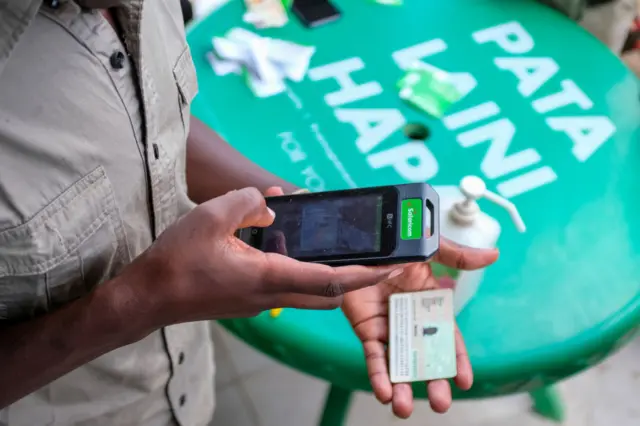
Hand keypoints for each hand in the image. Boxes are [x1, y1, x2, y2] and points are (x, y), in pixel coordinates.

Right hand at [127, 187, 399, 326]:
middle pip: (328, 293)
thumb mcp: (211, 216)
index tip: (391, 266)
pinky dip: (297, 266)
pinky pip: (285, 284)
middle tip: (375, 259)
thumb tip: (271, 206)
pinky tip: (283, 240)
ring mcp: (260, 301)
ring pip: (307, 290)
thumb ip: (248, 203)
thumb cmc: (176, 261)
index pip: (330, 280)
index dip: (365, 274)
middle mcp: (271, 295)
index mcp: (269, 277)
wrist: (149, 297)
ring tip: (334, 242)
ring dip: (326, 270)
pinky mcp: (248, 299)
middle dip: (355, 277)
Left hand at [343, 241, 498, 417]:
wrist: (358, 243)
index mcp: (431, 306)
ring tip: (403, 408)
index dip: (457, 360)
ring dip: (402, 388)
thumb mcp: (428, 250)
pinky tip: (383, 392)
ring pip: (398, 364)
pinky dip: (378, 375)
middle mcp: (412, 322)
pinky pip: (373, 357)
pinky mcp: (367, 331)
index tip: (465, 381)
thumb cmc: (394, 245)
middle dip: (433, 383)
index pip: (448, 339)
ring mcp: (389, 328)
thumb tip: (493, 255)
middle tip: (440, 403)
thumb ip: (458, 257)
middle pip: (425, 359)